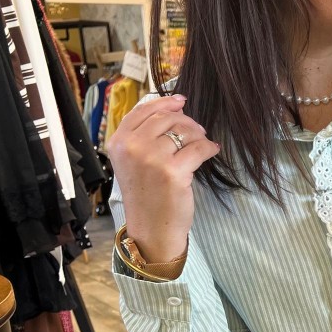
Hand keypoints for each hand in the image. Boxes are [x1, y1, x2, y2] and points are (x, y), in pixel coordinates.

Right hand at [107, 94, 220, 262]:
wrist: (151, 230)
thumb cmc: (146, 198)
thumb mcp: (133, 163)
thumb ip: (143, 138)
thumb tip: (172, 110)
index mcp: (118, 142)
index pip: (142, 110)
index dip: (164, 102)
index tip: (181, 101)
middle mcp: (132, 147)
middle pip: (165, 118)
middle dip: (186, 121)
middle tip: (198, 131)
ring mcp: (151, 158)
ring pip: (183, 131)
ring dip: (198, 135)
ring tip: (204, 142)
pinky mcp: (173, 171)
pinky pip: (198, 148)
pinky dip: (209, 147)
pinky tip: (213, 150)